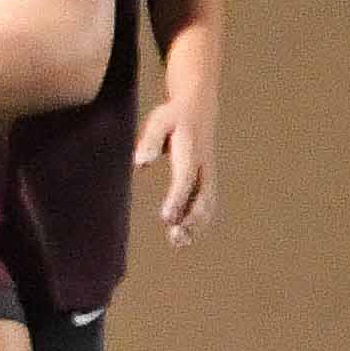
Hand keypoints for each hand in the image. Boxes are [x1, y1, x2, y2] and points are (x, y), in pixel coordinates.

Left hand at [136, 88, 218, 246]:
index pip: (185, 179)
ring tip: (179, 243)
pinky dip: (198, 221)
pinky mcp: (207, 180)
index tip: (167, 218)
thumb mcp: (158, 120)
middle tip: (175, 236)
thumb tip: (140, 161)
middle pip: (202, 197)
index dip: (177, 199)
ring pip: (207, 204)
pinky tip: (184, 238)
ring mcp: (209, 175)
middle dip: (190, 218)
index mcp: (191, 152)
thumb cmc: (173, 116)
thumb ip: (150, 140)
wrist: (198, 107)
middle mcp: (204, 166)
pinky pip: (207, 204)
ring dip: (195, 225)